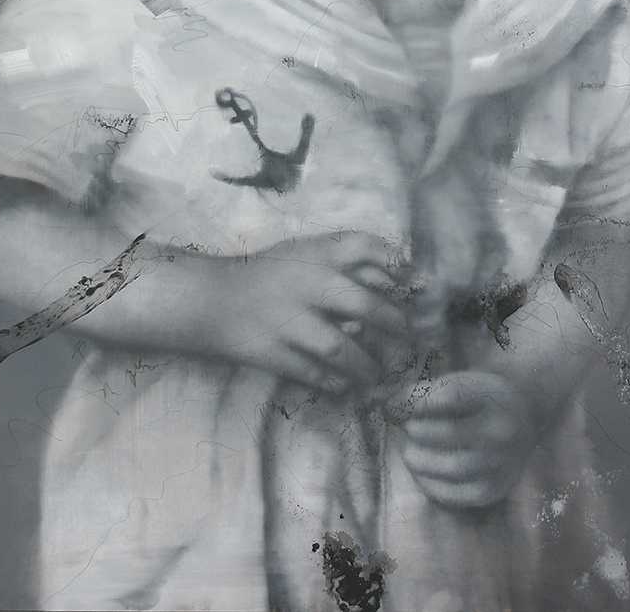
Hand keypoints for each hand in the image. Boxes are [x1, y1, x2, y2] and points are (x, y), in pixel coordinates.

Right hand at [214, 232, 407, 396]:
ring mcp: (287, 320)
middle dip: (392, 323)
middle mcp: (303, 283)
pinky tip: (344, 383)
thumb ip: (345, 260)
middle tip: (408, 336)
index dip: (396, 262)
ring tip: (376, 373)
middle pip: (360, 303)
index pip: (363, 246)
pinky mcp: (271, 352)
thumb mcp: (304, 254)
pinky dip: (334, 382)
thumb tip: (401, 273)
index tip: (418, 282)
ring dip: (365, 364)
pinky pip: (313, 373)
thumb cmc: (269, 275)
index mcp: (314, 254)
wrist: (211, 299)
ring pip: (339, 347)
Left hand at [400, 371, 534, 508]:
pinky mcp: (496, 489)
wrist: (523, 416)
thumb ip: (423, 393)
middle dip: (415, 431)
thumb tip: (385, 408)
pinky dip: (431, 485)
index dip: (414, 402)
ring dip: (420, 460)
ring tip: (410, 451)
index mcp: (492, 395)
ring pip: (453, 467)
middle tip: (404, 428)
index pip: (450, 397)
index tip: (391, 405)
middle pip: (449, 434)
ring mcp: (503, 462)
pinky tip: (423, 472)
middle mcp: (503, 430)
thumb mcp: (459, 381)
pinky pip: (458, 495)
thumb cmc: (477, 397)